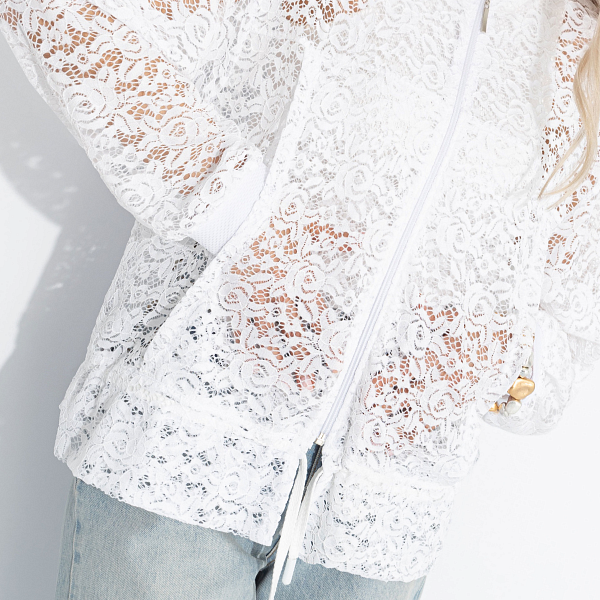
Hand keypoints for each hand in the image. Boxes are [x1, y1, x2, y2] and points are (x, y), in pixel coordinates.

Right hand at [226, 214, 356, 392]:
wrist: (241, 213)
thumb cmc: (279, 219)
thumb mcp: (313, 225)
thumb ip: (337, 237)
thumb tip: (362, 240)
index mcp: (299, 279)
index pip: (318, 318)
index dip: (327, 342)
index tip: (336, 363)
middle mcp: (279, 292)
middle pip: (293, 334)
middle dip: (302, 362)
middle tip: (311, 386)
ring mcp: (256, 296)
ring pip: (268, 337)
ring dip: (277, 362)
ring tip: (285, 384)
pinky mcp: (236, 296)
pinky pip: (241, 326)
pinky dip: (248, 346)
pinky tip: (255, 365)